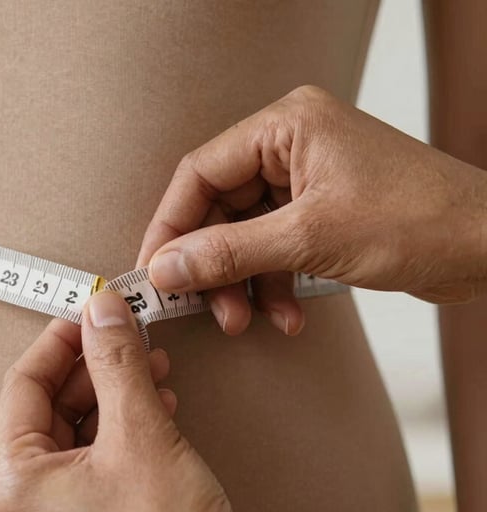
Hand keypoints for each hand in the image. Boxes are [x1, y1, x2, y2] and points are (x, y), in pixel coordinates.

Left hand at [0, 292, 268, 511]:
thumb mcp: (140, 433)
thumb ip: (115, 363)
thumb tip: (100, 313)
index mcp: (14, 484)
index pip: (23, 386)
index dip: (60, 341)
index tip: (89, 313)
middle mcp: (25, 504)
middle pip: (51, 406)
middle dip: (96, 367)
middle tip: (127, 335)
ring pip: (78, 429)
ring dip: (115, 392)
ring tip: (151, 366)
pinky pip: (96, 456)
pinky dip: (124, 425)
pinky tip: (157, 403)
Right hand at [138, 85, 486, 335]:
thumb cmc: (419, 220)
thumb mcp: (310, 239)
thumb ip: (230, 253)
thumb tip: (166, 268)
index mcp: (285, 127)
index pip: (201, 172)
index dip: (172, 226)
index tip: (156, 271)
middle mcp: (290, 146)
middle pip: (220, 208)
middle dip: (214, 265)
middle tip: (206, 307)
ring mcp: (306, 180)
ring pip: (244, 235)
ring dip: (243, 283)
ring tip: (246, 320)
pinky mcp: (320, 211)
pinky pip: (274, 248)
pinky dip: (273, 285)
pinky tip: (287, 315)